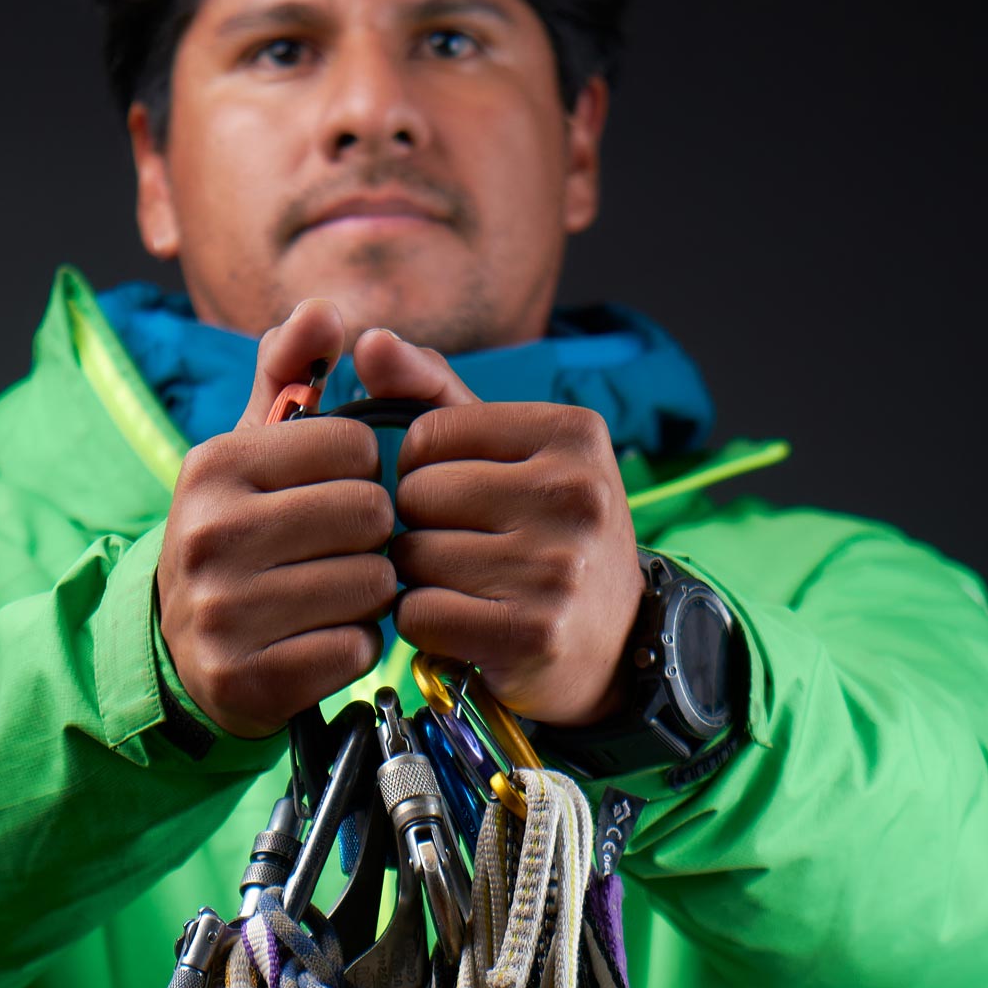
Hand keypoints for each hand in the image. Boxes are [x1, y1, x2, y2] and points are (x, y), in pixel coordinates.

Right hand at [156, 298, 398, 739]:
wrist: (182, 650)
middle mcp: (207, 535)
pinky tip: (325, 640)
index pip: (353, 444)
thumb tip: (327, 310)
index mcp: (212, 465)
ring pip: (370, 586)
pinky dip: (357, 647)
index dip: (364, 471)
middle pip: (369, 515)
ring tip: (335, 595)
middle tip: (344, 551)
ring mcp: (222, 613)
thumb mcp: (251, 450)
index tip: (336, 493)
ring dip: (371, 594)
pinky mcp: (246, 680)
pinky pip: (356, 650)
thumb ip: (290, 373)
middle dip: (374, 536)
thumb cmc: (239, 535)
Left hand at [363, 327, 643, 726]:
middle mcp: (575, 493)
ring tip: (470, 588)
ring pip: (414, 557)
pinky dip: (426, 626)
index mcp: (573, 433)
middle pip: (418, 495)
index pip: (429, 434)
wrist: (616, 645)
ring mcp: (557, 566)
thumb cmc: (547, 537)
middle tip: (470, 551)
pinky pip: (420, 614)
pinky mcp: (533, 633)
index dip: (425, 473)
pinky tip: (465, 627)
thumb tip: (370, 342)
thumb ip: (436, 393)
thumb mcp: (510, 454)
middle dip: (423, 527)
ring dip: (422, 580)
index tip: (467, 500)